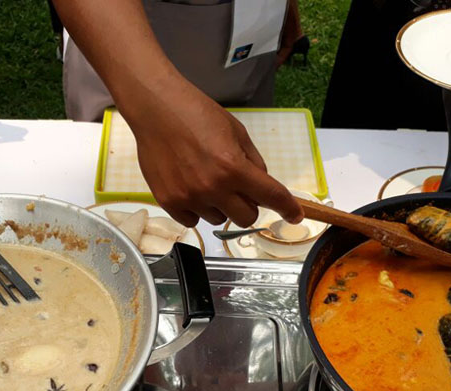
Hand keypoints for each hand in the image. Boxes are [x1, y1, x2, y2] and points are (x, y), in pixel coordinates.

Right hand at [126, 86, 302, 227]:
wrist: (156, 109)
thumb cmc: (196, 114)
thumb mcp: (236, 131)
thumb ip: (253, 161)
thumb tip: (262, 186)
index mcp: (233, 167)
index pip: (271, 196)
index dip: (287, 208)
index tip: (295, 216)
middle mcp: (212, 187)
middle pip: (246, 218)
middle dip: (248, 205)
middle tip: (238, 189)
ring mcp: (189, 197)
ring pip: (219, 220)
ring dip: (221, 206)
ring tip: (207, 181)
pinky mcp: (168, 202)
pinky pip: (193, 221)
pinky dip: (198, 210)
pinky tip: (192, 189)